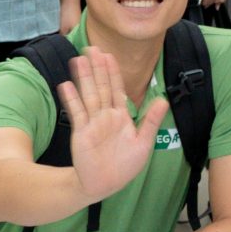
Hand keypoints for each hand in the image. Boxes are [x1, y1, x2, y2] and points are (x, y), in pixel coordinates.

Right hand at [57, 47, 171, 203]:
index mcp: (121, 116)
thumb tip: (164, 100)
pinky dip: (72, 99)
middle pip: (101, 87)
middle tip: (92, 48)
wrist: (104, 184)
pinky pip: (77, 113)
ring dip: (84, 78)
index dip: (113, 72)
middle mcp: (106, 116)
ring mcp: (92, 123)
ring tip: (78, 60)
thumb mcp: (143, 143)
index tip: (109, 55)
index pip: (117, 89)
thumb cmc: (125, 166)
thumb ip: (151, 121)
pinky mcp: (81, 133)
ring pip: (89, 95)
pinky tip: (66, 85)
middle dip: (97, 68)